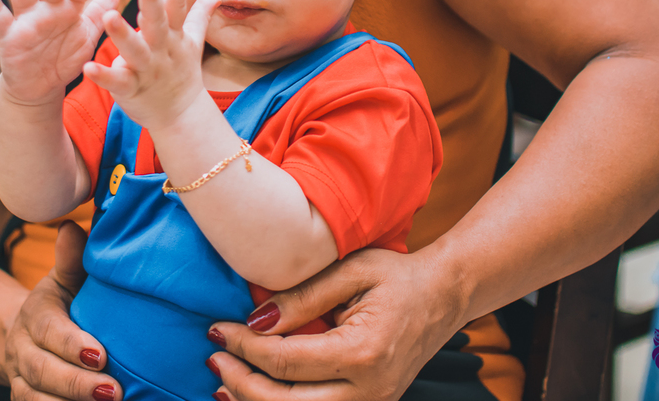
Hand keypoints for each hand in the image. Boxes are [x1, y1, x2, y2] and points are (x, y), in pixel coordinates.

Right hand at [5, 221, 122, 400]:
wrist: (24, 336)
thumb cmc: (60, 306)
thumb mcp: (65, 280)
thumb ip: (71, 259)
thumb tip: (73, 227)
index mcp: (35, 316)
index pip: (50, 331)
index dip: (72, 345)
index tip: (101, 356)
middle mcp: (22, 351)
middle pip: (43, 371)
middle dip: (77, 383)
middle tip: (113, 392)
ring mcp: (21, 381)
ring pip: (36, 399)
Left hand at [83, 0, 219, 133]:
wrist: (180, 117)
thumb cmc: (182, 74)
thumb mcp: (192, 44)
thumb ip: (199, 17)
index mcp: (174, 37)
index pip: (178, 7)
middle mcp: (162, 51)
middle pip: (158, 23)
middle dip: (153, 1)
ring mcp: (147, 71)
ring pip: (135, 50)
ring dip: (122, 34)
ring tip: (108, 16)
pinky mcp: (131, 89)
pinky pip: (116, 82)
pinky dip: (102, 75)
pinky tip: (88, 67)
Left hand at [205, 248, 465, 400]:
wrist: (444, 296)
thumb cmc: (397, 276)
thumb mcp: (350, 270)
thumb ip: (302, 296)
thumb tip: (255, 320)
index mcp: (363, 353)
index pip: (285, 361)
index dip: (243, 348)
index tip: (217, 330)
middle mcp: (370, 391)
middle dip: (242, 383)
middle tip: (213, 359)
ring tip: (223, 384)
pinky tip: (255, 394)